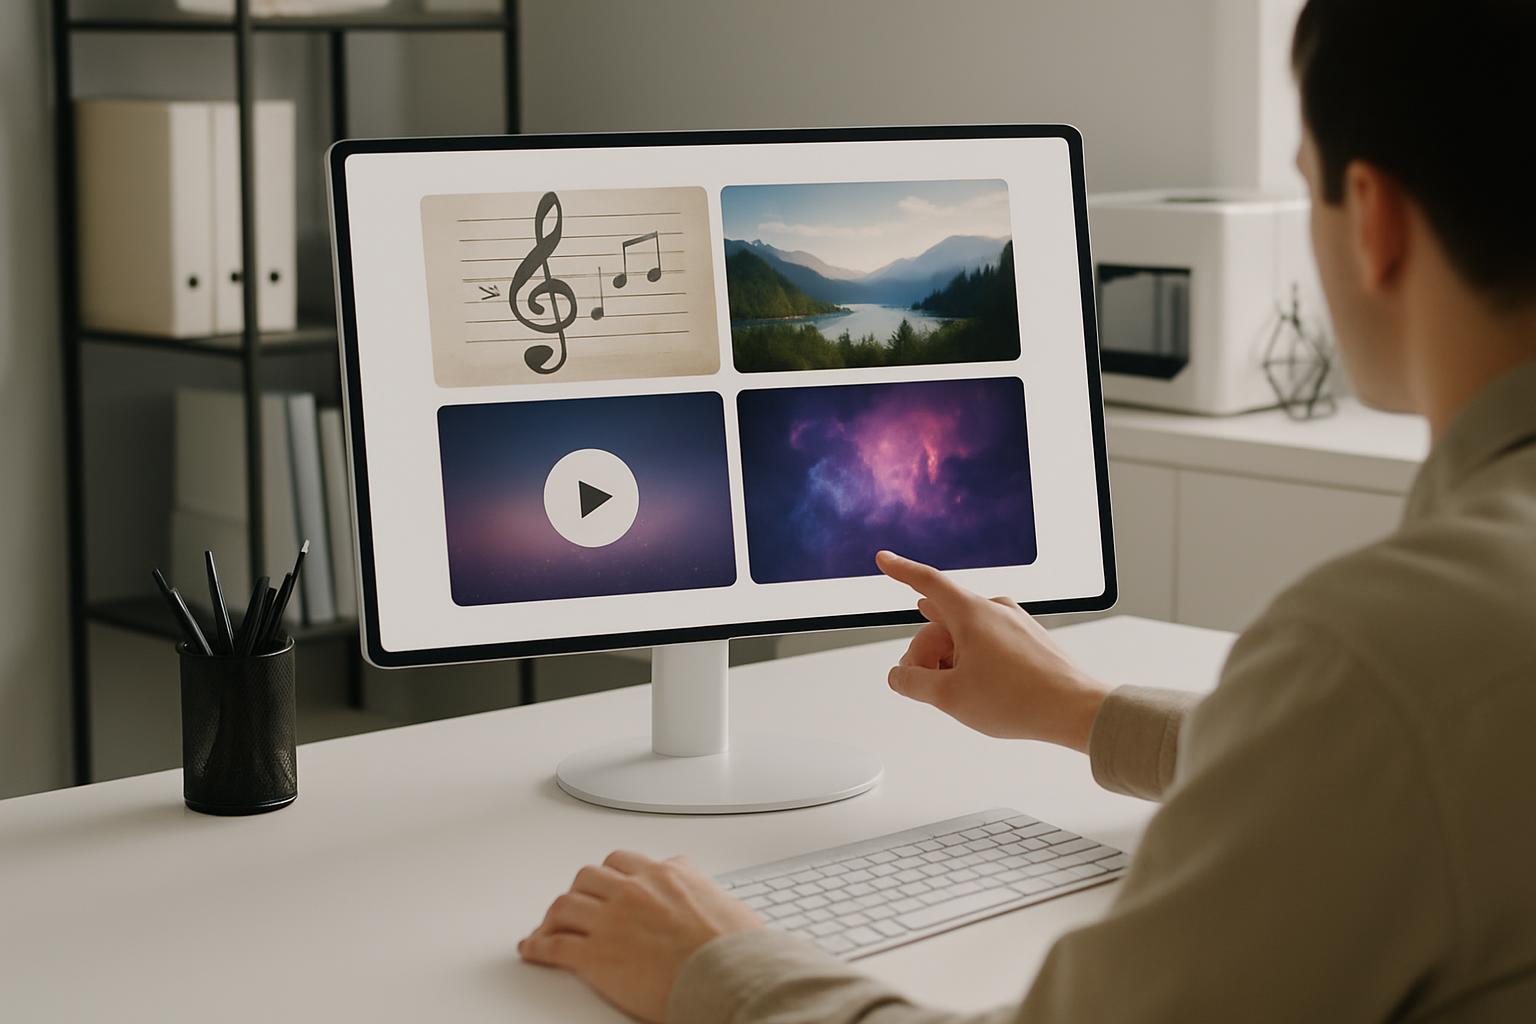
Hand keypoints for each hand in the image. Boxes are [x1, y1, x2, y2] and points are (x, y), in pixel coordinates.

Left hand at [519, 850, 762, 1022]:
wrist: (729, 977)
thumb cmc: (735, 950)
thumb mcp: (725, 901)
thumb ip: (699, 887)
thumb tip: (697, 884)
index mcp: (665, 876)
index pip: (622, 860)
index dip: (609, 874)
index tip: (605, 883)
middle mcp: (633, 891)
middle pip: (588, 877)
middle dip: (580, 891)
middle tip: (577, 905)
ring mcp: (611, 922)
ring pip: (565, 906)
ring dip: (554, 917)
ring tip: (549, 927)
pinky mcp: (595, 956)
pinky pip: (554, 946)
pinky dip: (538, 947)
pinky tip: (532, 950)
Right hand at [876, 550, 1109, 751]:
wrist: (1075, 710)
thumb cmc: (1018, 700)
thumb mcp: (949, 697)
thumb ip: (913, 683)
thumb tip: (898, 676)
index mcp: (972, 613)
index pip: (927, 582)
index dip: (901, 570)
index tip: (884, 559)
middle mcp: (994, 609)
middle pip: (941, 621)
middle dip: (925, 652)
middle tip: (927, 688)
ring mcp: (1014, 622)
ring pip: (965, 634)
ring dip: (951, 660)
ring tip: (961, 693)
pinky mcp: (1028, 638)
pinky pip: (988, 641)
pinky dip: (975, 661)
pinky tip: (983, 688)